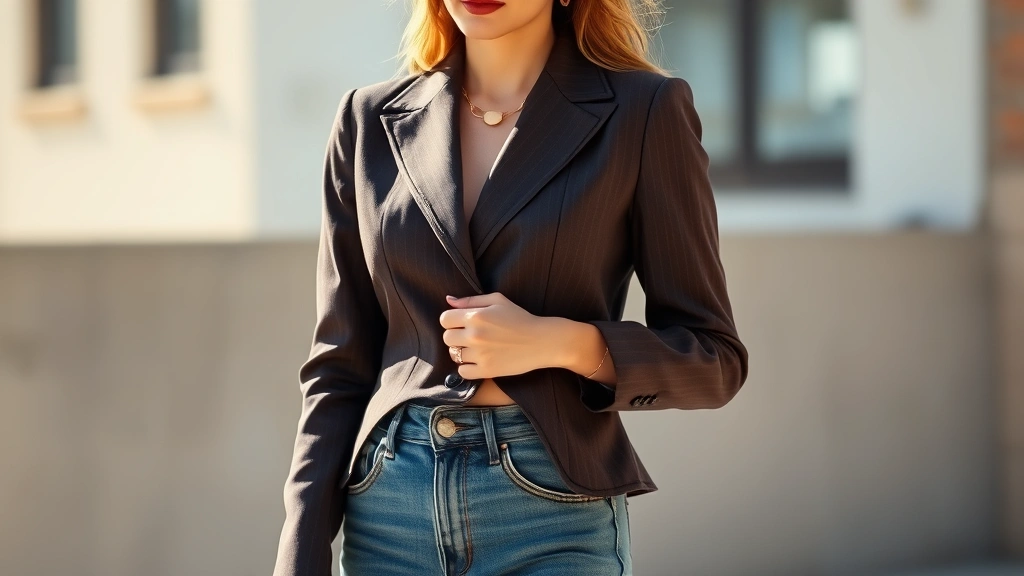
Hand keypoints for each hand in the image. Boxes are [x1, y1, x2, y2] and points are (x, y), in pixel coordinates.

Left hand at [439, 292, 553, 379]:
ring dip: (462, 352)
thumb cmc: (520, 318)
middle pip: (447, 338)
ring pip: (454, 355)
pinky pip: (462, 371)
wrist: (541, 341)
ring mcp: (480, 354)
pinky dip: (467, 368)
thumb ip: (471, 300)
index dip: (451, 321)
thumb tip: (449, 300)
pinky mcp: (487, 370)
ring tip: (476, 349)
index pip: (444, 319)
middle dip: (455, 336)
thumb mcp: (498, 300)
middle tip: (469, 337)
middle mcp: (474, 335)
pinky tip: (478, 362)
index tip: (460, 323)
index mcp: (475, 316)